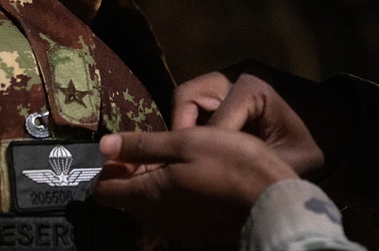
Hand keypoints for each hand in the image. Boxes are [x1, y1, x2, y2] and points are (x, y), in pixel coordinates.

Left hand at [95, 127, 297, 246]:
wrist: (274, 201)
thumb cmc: (230, 162)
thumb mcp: (186, 142)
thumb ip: (143, 145)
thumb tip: (105, 146)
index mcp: (149, 195)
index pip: (105, 192)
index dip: (110, 168)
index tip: (126, 150)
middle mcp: (158, 219)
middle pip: (128, 200)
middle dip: (133, 174)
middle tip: (156, 149)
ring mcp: (179, 231)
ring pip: (151, 207)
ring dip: (155, 185)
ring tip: (178, 161)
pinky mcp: (198, 235)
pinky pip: (173, 216)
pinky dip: (175, 198)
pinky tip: (196, 181)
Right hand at [172, 61, 357, 179]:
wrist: (341, 122)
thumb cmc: (318, 143)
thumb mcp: (284, 162)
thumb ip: (247, 168)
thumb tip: (209, 179)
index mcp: (253, 87)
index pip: (211, 123)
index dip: (200, 153)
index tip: (193, 179)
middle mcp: (238, 73)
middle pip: (187, 96)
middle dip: (181, 129)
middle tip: (182, 162)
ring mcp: (234, 75)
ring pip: (190, 96)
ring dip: (186, 124)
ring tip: (193, 157)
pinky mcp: (233, 83)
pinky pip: (202, 100)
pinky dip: (197, 121)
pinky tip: (205, 149)